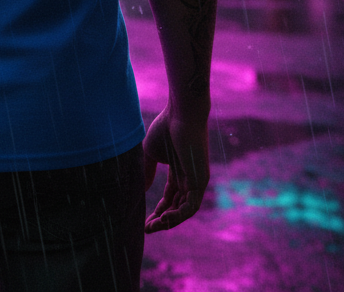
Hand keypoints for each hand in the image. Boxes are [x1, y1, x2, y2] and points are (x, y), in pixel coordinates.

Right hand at [142, 103, 209, 232]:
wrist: (181, 114)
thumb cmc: (165, 127)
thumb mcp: (150, 152)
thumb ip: (147, 171)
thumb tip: (142, 190)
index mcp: (178, 171)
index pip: (170, 198)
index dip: (158, 210)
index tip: (145, 221)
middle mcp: (189, 178)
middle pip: (177, 207)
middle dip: (162, 220)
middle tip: (147, 229)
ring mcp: (196, 181)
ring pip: (184, 210)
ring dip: (169, 221)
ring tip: (153, 226)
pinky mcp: (201, 181)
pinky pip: (191, 206)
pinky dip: (178, 215)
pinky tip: (163, 219)